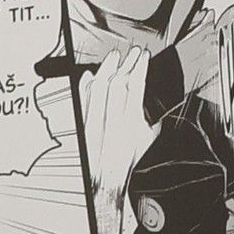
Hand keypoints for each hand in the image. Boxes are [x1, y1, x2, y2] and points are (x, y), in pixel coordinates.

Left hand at [84, 46, 155, 202]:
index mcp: (131, 123)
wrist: (104, 180)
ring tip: (114, 57)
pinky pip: (82, 97)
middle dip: (126, 63)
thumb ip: (151, 117)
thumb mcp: (148, 138)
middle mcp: (111, 121)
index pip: (136, 86)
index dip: (140, 67)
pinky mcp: (82, 123)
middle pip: (117, 82)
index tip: (143, 56)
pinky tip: (90, 74)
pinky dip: (86, 83)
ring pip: (98, 86)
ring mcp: (94, 121)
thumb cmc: (127, 162)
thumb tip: (150, 100)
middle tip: (132, 54)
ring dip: (107, 68)